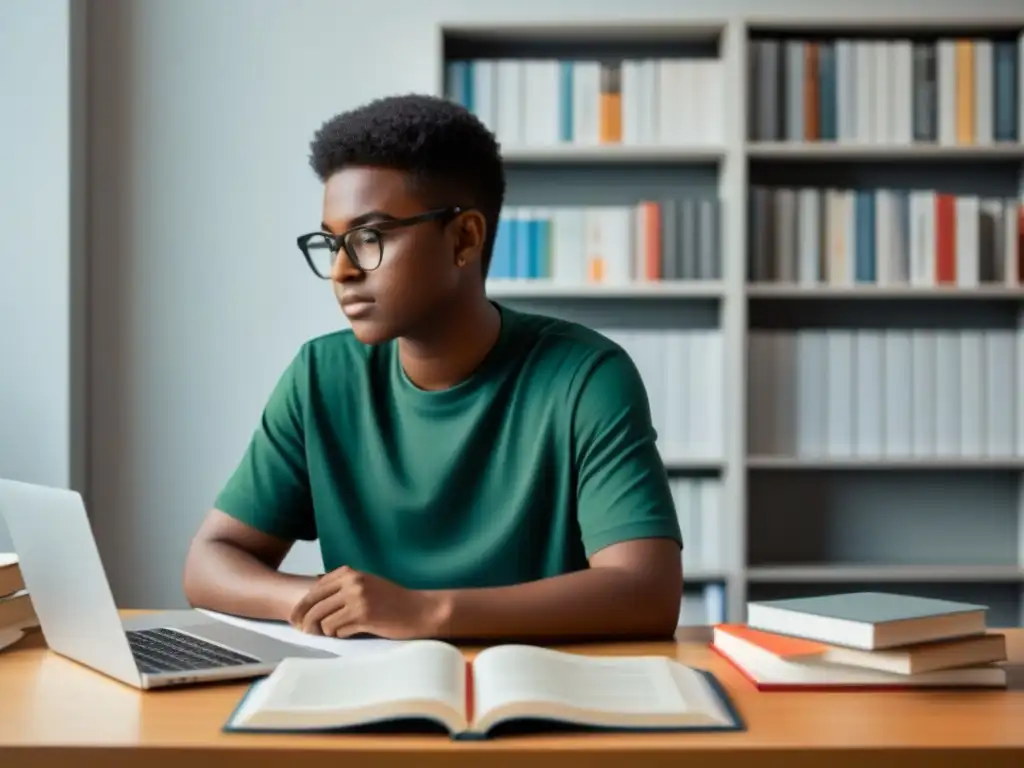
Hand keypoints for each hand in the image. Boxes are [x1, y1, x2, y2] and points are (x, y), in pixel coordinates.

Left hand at [288, 566, 448, 638]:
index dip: (302, 606)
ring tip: (330, 633)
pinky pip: (337, 629)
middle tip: (303, 631)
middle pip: (314, 604)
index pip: (314, 589)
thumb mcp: (367, 584)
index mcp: (350, 572)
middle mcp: (351, 582)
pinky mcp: (363, 616)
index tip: (296, 618)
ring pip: (323, 619)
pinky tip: (349, 632)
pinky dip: (339, 634)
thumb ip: (343, 586)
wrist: (419, 610)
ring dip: (323, 630)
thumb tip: (314, 592)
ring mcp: (357, 599)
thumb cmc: (393, 600)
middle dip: (304, 620)